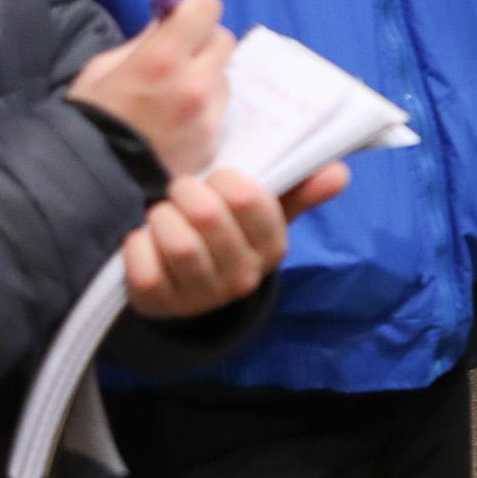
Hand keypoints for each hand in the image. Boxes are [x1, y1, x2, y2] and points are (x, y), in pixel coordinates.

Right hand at [67, 0, 232, 177]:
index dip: (194, 10)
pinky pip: (220, 111)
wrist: (91, 178)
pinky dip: (207, 109)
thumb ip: (144, 41)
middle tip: (182, 56)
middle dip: (204, 41)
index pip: (207, 7)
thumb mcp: (104, 67)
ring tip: (178, 94)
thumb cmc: (89, 116)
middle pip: (225, 40)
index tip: (181, 20)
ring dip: (208, 77)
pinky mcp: (214, 142)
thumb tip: (169, 20)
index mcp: (162, 57)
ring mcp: (209, 116)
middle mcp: (195, 83)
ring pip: (225, 77)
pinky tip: (181, 122)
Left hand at [121, 163, 346, 317]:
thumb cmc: (226, 235)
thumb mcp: (263, 213)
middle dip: (185, 191)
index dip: (225, 180)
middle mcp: (243, 277)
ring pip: (176, 241)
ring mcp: (202, 296)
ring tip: (162, 216)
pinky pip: (144, 265)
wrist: (186, 289)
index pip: (250, 198)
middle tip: (181, 192)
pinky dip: (137, 244)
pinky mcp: (160, 305)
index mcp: (272, 247)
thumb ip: (298, 189)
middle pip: (207, 214)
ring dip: (160, 217)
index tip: (216, 181)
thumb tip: (340, 173)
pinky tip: (145, 242)